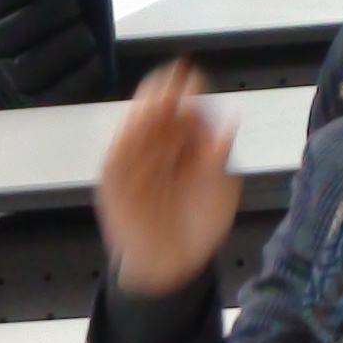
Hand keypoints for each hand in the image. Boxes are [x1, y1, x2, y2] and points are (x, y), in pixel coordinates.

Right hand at [94, 62, 239, 294]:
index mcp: (182, 147)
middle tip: (170, 80)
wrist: (173, 264)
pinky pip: (116, 158)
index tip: (192, 77)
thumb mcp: (218, 189)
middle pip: (156, 115)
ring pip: (133, 130)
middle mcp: (156, 151)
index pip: (182, 113)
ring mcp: (133, 167)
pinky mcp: (114, 184)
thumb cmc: (196, 225)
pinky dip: (124, 140)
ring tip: (155, 96)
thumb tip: (228, 124)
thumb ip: (219, 159)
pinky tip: (134, 124)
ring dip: (143, 111)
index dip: (186, 93)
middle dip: (163, 95)